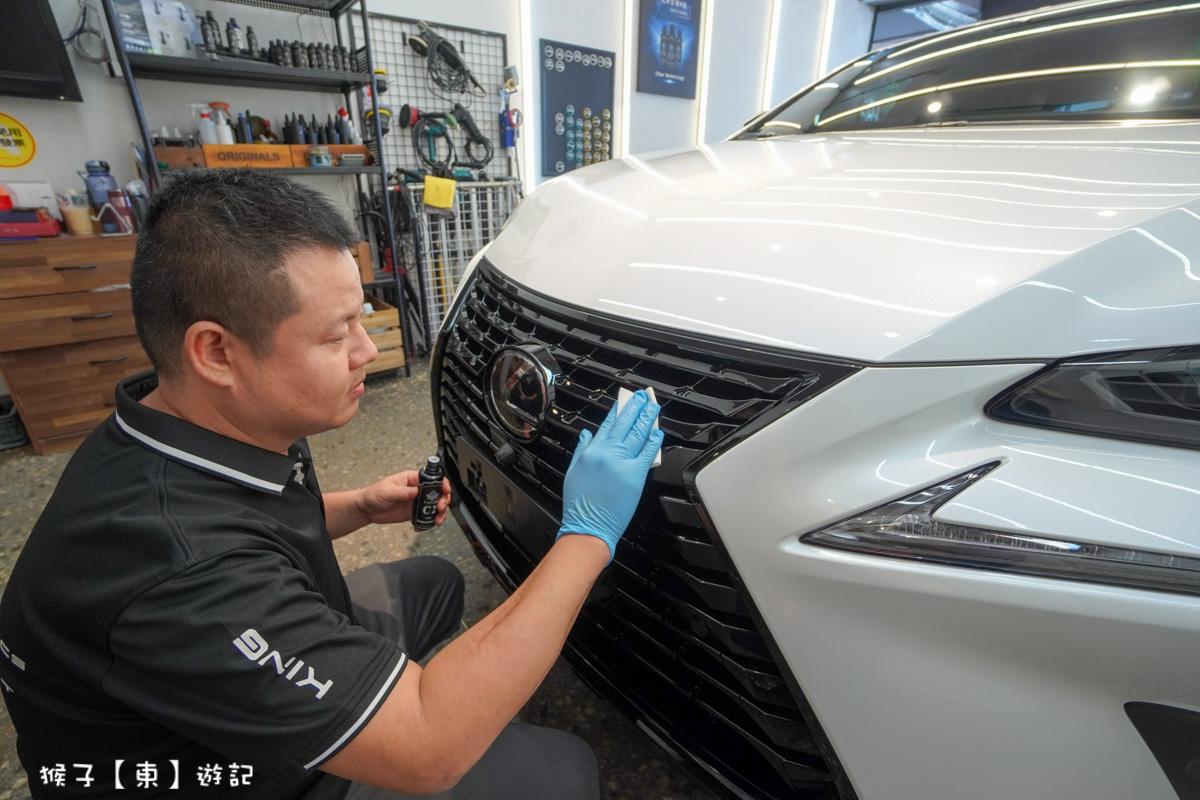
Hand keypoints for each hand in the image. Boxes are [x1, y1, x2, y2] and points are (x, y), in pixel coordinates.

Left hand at [358, 471, 451, 526]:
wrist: (366, 509)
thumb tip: (415, 491)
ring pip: (434, 506)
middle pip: (438, 493)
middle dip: (443, 501)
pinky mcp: (413, 513)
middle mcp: (417, 490)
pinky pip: (425, 517)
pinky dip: (427, 523)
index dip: (441, 483)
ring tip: (436, 521)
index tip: (444, 491)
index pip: (432, 478)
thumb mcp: (387, 491)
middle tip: (439, 509)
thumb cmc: (374, 494)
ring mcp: (416, 502)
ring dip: (439, 514)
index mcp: (412, 479)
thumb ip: (402, 492)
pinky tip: (421, 526)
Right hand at [557, 390, 663, 561]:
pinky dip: (654, 440)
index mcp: (590, 451)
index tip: (623, 400)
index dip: (617, 410)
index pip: (606, 424)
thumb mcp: (573, 472)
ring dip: (647, 417)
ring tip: (652, 407)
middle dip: (634, 407)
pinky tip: (658, 432)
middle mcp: (606, 452)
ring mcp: (621, 462)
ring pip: (637, 433)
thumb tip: (586, 434)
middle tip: (641, 396)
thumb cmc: (580, 505)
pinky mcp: (635, 474)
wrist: (588, 526)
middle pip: (624, 423)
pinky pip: (648, 452)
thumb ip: (581, 450)